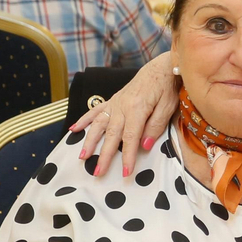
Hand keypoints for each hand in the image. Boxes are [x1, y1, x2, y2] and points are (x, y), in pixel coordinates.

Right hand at [72, 53, 179, 177]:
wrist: (160, 68)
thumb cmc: (167, 88)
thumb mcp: (168, 107)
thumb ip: (155, 126)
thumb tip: (144, 146)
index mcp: (137, 109)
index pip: (130, 138)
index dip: (127, 156)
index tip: (125, 172)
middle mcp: (121, 106)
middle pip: (111, 135)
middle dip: (103, 155)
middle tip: (97, 172)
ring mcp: (115, 103)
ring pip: (98, 124)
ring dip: (89, 141)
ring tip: (82, 156)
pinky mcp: (112, 100)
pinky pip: (95, 111)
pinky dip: (83, 120)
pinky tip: (74, 129)